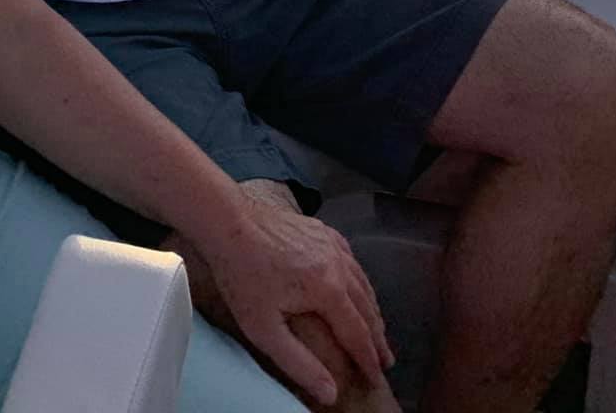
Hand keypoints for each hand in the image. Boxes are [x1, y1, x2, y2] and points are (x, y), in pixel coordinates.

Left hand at [192, 194, 391, 406]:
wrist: (228, 221)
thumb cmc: (243, 276)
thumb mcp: (265, 329)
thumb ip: (299, 363)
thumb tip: (331, 393)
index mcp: (328, 290)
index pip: (357, 333)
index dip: (368, 359)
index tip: (377, 379)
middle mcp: (338, 264)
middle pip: (366, 307)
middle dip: (377, 337)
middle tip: (387, 360)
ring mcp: (331, 243)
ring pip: (362, 281)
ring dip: (371, 308)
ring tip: (377, 329)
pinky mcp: (321, 229)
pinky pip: (351, 258)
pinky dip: (360, 279)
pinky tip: (358, 285)